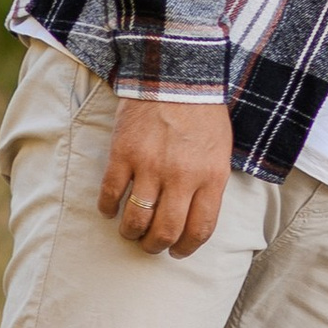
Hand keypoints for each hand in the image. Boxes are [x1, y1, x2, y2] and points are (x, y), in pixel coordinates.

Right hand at [100, 95, 235, 257]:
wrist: (177, 75)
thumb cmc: (203, 114)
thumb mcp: (221, 151)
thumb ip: (211, 184)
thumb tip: (195, 218)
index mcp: (210, 177)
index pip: (199, 228)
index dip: (187, 248)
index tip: (178, 252)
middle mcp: (181, 176)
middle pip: (165, 231)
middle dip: (155, 246)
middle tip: (150, 246)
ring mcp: (151, 166)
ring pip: (136, 218)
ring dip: (131, 233)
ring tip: (129, 232)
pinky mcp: (124, 154)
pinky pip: (110, 193)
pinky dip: (107, 207)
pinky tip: (109, 209)